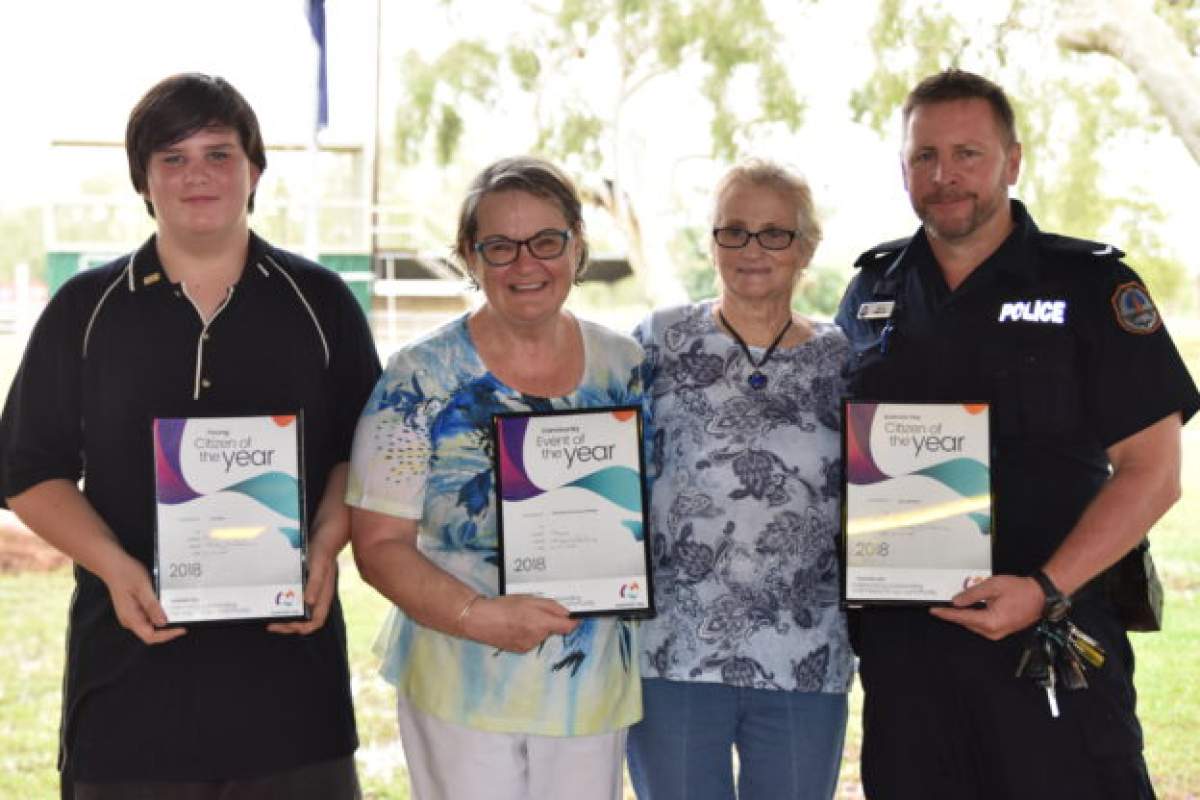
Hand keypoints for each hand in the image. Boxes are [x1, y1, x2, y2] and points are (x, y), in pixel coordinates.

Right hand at [101, 553, 186, 644]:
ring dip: (163, 624)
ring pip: (148, 626)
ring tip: (178, 616)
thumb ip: (152, 606)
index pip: (150, 636)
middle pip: (150, 634)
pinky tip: (166, 608)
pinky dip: (157, 616)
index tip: (182, 629)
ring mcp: (129, 615)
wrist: (112, 565)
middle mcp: (129, 620)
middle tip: (183, 622)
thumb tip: (163, 623)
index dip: (167, 635)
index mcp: (131, 618)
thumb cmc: (126, 574)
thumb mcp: (143, 588)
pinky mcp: (131, 609)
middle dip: (166, 631)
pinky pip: (146, 618)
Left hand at [269, 548, 337, 635]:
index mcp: (323, 597)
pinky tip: (275, 603)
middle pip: (305, 621)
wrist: (323, 540)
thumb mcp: (319, 567)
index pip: (316, 621)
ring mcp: (311, 593)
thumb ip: (315, 584)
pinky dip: (286, 607)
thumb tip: (309, 602)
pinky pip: (296, 602)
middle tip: (271, 625)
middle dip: (289, 626)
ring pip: (300, 613)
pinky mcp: (305, 587)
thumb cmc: (322, 553)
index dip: (303, 627)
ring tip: (271, 618)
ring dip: (286, 619)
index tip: (286, 625)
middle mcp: (318, 598)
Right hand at [461, 595, 578, 652]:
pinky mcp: (520, 650)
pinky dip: (527, 634)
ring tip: (520, 618)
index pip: (568, 627)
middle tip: (533, 611)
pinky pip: (531, 641)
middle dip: (548, 621)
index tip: (574, 617)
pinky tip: (514, 627)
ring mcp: (529, 646)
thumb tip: (568, 613)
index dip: (573, 621)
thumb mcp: (530, 599)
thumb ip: (551, 606)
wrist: (480, 620)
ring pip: (541, 635)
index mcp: (542, 623)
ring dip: (537, 628)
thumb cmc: (504, 606)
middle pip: (553, 630)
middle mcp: (538, 637)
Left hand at [929, 575, 1042, 640]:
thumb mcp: (992, 586)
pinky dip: (973, 617)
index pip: (962, 617)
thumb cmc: (1020, 590)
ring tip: (954, 605)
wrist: (1040, 596)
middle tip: (941, 605)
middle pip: (966, 623)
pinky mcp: (1000, 631)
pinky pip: (981, 625)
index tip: (934, 611)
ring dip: (964, 616)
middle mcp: (993, 631)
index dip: (946, 613)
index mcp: (991, 621)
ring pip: (973, 625)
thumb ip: (972, 594)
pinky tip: (969, 609)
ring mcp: (998, 633)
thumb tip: (956, 601)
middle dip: (954, 614)